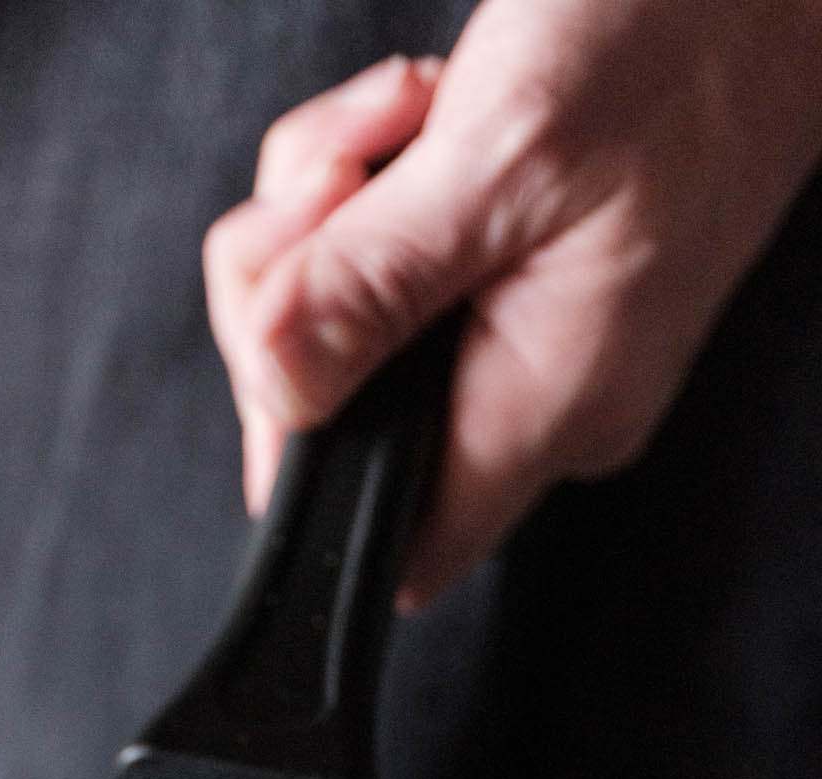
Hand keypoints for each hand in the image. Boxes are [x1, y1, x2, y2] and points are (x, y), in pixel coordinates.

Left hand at [203, 3, 821, 606]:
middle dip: (291, 291)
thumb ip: (373, 284)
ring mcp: (516, 339)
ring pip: (334, 327)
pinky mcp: (500, 278)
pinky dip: (362, 183)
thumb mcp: (504, 154)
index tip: (286, 341)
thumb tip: (276, 382)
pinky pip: (375, 268)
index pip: (394, 550)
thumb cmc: (680, 37)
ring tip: (404, 120)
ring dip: (325, 212)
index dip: (304, 470)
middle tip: (341, 180)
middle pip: (332, 422)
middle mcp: (531, 397)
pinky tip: (419, 120)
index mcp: (547, 408)